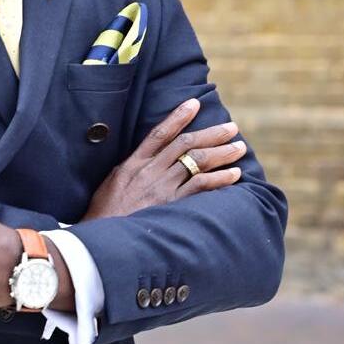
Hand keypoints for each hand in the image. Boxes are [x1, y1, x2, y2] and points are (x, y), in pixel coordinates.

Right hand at [80, 98, 244, 220]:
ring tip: (239, 148)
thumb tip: (146, 159)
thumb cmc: (104, 214)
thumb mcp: (112, 183)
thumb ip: (131, 169)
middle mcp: (150, 171)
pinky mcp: (172, 206)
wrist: (105, 240)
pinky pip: (200, 187)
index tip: (194, 104)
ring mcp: (162, 188)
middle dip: (211, 134)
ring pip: (196, 161)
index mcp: (133, 163)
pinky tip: (234, 174)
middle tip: (231, 128)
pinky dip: (219, 179)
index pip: (160, 133)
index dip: (178, 117)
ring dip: (221, 153)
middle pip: (185, 144)